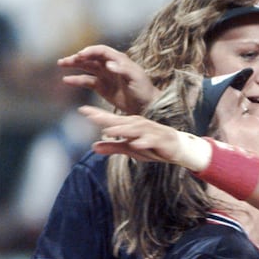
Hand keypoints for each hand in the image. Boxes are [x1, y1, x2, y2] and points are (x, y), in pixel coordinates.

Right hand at [58, 45, 159, 114]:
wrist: (147, 106)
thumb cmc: (144, 90)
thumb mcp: (136, 78)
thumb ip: (123, 70)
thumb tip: (108, 64)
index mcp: (119, 60)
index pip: (101, 51)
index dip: (90, 51)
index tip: (80, 55)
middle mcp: (110, 66)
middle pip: (91, 57)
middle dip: (78, 57)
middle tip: (65, 60)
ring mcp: (105, 76)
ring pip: (87, 67)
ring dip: (74, 65)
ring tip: (62, 64)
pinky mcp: (102, 87)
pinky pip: (87, 81)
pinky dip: (76, 80)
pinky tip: (66, 80)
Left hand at [79, 106, 210, 170]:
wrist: (177, 147)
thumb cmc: (152, 146)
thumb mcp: (129, 148)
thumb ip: (113, 147)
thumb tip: (93, 147)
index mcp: (130, 125)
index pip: (111, 119)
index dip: (97, 115)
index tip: (82, 110)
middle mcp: (139, 125)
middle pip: (120, 121)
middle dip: (106, 118)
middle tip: (91, 115)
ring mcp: (150, 131)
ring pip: (134, 130)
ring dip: (122, 130)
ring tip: (109, 130)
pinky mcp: (160, 140)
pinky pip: (150, 141)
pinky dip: (143, 142)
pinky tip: (136, 144)